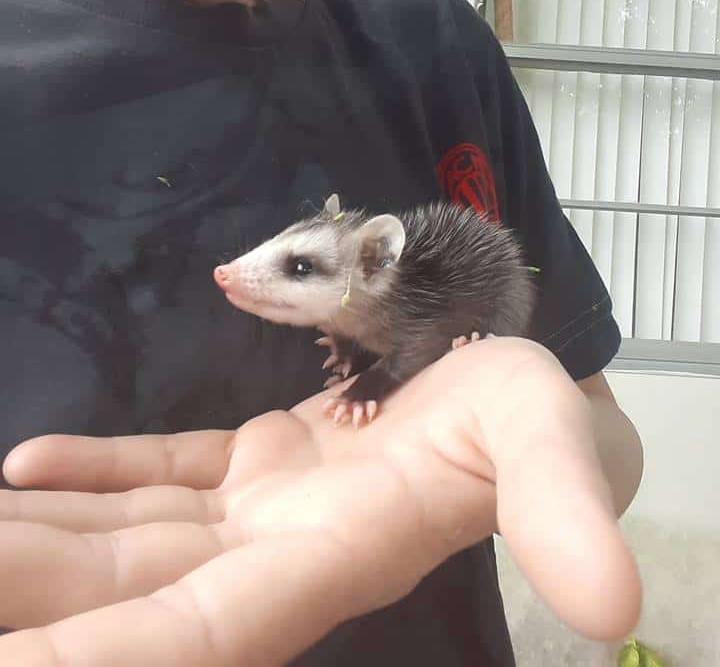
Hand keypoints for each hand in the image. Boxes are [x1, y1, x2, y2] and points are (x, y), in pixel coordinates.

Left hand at [0, 338, 640, 665]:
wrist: (512, 371)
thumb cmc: (534, 404)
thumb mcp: (553, 436)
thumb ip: (562, 505)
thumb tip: (611, 605)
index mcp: (342, 552)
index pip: (207, 631)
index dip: (110, 658)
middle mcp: (283, 548)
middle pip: (136, 589)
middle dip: (39, 592)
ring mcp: (262, 503)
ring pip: (134, 533)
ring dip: (41, 537)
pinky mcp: (258, 457)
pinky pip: (162, 472)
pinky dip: (98, 472)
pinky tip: (28, 466)